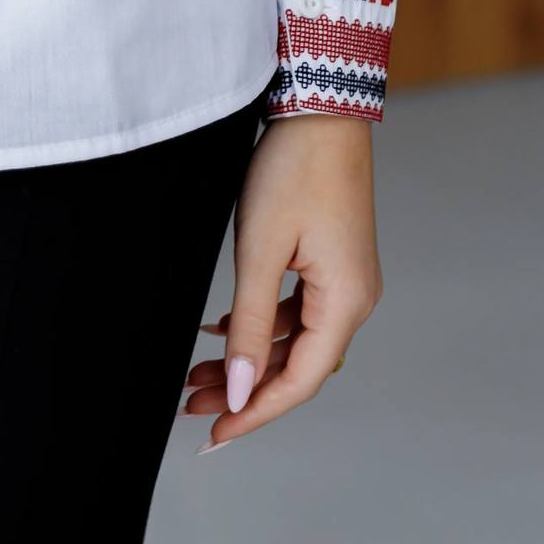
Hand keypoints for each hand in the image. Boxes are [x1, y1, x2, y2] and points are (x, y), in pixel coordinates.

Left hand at [182, 113, 379, 449]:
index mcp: (345, 303)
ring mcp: (345, 280)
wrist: (320, 108)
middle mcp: (354, 298)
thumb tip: (242, 389)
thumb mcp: (259, 251)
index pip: (299, 381)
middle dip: (243, 389)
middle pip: (296, 365)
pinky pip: (295, 311)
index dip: (255, 412)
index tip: (212, 435)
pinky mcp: (331, 261)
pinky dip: (259, 326)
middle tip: (189, 405)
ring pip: (293, 339)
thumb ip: (250, 325)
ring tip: (196, 373)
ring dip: (248, 358)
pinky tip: (219, 330)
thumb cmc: (293, 169)